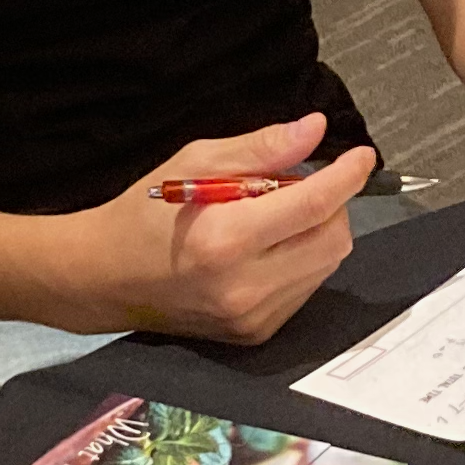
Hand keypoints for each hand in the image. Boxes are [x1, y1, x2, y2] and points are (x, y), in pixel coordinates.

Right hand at [50, 112, 372, 341]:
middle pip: (333, 240)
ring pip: (326, 265)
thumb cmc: (145, 213)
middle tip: (296, 185)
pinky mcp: (256, 334)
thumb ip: (260, 148)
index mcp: (225, 240)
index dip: (346, 176)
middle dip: (330, 204)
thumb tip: (314, 130)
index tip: (360, 156)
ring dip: (316, 232)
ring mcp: (252, 317)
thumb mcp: (194, 161)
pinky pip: (306, 288)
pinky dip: (300, 259)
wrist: (104, 278)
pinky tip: (265, 248)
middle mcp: (244, 287)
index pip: (314, 205)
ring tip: (271, 218)